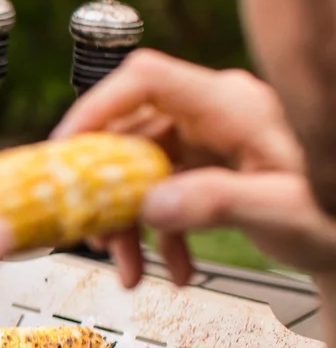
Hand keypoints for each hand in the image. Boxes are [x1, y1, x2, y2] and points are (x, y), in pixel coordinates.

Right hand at [55, 50, 335, 284]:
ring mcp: (212, 138)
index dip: (95, 108)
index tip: (65, 152)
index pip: (145, 80)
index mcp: (233, 106)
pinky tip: (173, 267)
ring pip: (140, 168)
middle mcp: (216, 113)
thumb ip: (215, 203)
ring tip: (132, 267)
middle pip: (131, 132)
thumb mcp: (282, 210)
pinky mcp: (210, 164)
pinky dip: (159, 231)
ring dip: (129, 221)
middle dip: (105, 188)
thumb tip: (151, 205)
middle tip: (90, 229)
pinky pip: (162, 189)